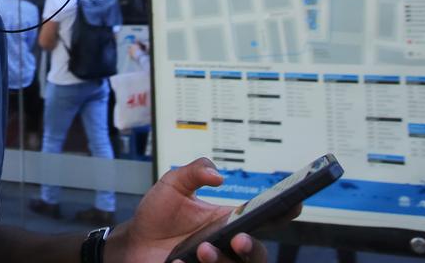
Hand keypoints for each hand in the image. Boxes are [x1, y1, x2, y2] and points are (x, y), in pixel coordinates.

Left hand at [104, 158, 299, 262]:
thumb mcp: (173, 183)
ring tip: (200, 251)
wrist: (133, 242)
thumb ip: (194, 170)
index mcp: (229, 221)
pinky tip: (177, 262)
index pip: (265, 218)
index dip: (284, 211)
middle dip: (253, 249)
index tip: (292, 203)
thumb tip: (218, 175)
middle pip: (258, 255)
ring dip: (222, 262)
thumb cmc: (157, 215)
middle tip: (237, 239)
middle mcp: (227, 246)